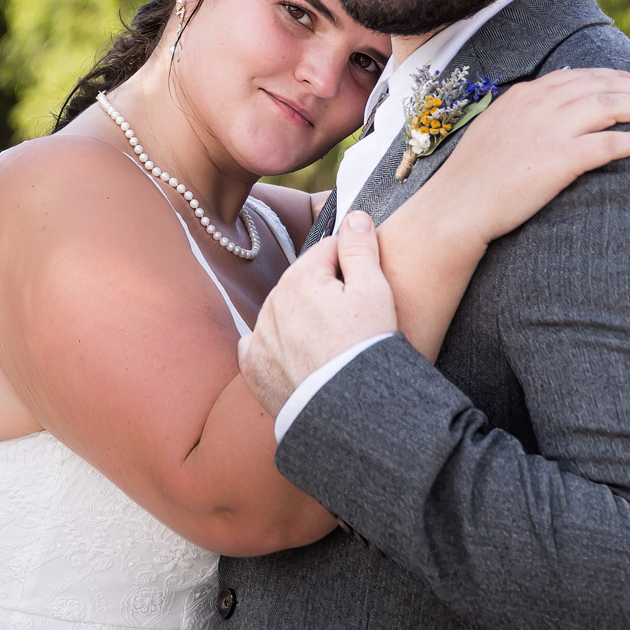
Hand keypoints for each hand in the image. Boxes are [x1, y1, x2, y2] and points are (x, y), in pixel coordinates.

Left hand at [238, 210, 396, 414]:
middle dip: (326, 293)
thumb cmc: (367, 347)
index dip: (353, 266)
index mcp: (299, 277)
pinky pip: (262, 346)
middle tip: (353, 322)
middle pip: (305, 283)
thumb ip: (361, 247)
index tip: (367, 289)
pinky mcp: (253, 368)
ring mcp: (259, 337)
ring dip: (303, 319)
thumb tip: (354, 216)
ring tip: (332, 344)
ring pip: (284, 313)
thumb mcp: (376, 290)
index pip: (328, 252)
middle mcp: (271, 302)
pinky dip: (279, 348)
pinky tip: (302, 358)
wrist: (349, 413)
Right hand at [437, 68, 629, 247]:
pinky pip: (610, 144)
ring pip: (611, 106)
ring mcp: (552, 130)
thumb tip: (557, 91)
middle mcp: (541, 104)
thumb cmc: (473, 175)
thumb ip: (525, 108)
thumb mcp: (496, 127)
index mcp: (525, 95)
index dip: (613, 76)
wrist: (459, 205)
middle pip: (602, 85)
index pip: (580, 76)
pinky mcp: (563, 159)